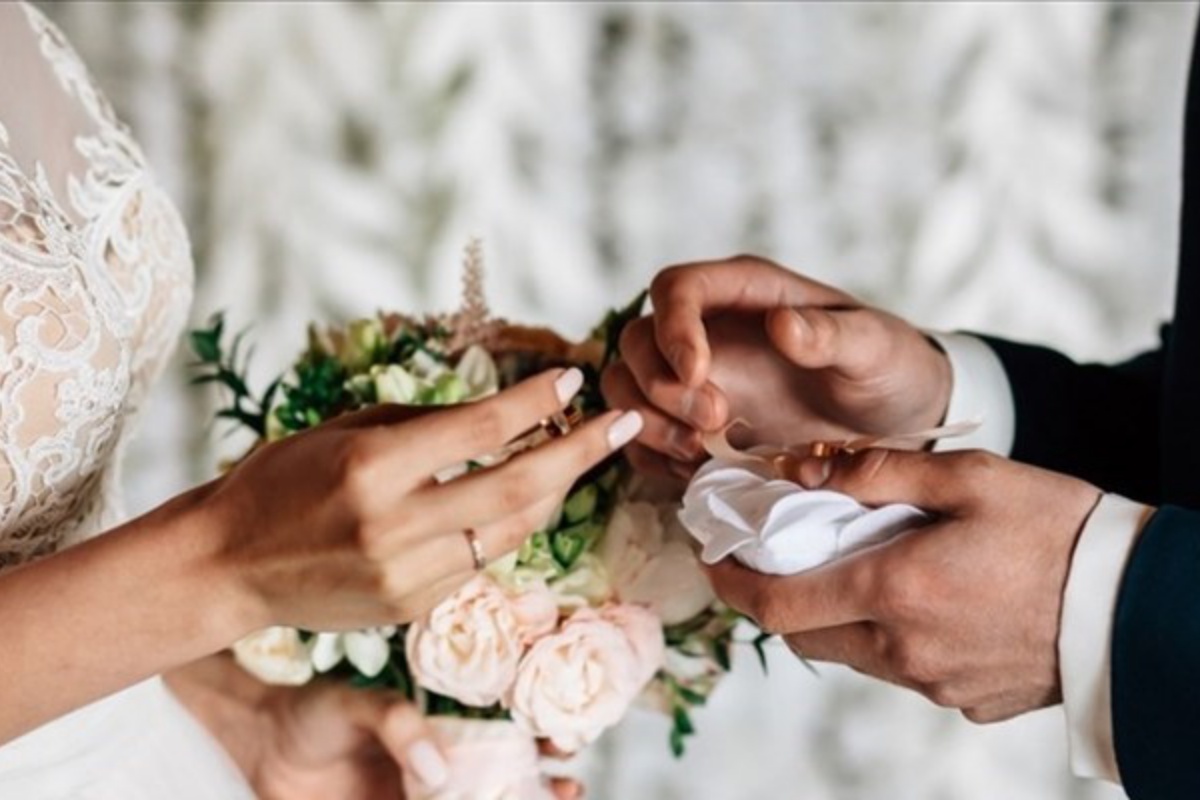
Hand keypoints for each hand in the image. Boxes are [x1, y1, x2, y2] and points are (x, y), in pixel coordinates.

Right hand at [197, 368, 641, 634]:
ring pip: (513, 531)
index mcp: (375, 468)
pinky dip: (504, 527)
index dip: (537, 402)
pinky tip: (512, 501)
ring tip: (576, 457)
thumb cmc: (282, 481)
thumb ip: (424, 424)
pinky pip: (481, 562)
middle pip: (519, 487)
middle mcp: (397, 526)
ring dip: (552, 491)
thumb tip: (499, 414)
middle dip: (581, 453)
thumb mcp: (344, 430)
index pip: (482, 428)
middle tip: (622, 424)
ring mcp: (409, 577)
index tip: (574, 381)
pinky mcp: (413, 608)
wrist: (230, 567)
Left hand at [257, 684, 584, 799]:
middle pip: (513, 777)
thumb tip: (436, 770)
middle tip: (568, 787)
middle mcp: (446, 764)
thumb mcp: (355, 701)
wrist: (259, 747)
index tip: (565, 741)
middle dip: (551, 783)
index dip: (546, 734)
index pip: (511, 728)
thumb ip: (397, 723)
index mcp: (446, 724)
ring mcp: (426, 799)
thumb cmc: (311, 713)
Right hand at [602, 255, 950, 479]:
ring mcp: (696, 378)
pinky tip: (696, 470)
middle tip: (715, 423)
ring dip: (648, 423)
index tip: (699, 374)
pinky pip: (643, 436)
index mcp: (745, 292)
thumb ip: (832, 335)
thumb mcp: (875, 348)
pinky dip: (655, 456)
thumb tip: (782, 326)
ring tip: (700, 451)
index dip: (673, 328)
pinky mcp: (691, 424)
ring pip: (628, 387)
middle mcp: (708, 329)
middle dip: (661, 385)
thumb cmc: (886, 369)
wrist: (892, 421)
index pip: (677, 288)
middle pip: (639, 341)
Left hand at [709, 448, 1100, 722]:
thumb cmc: (1055, 529)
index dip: (732, 583)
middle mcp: (902, 647)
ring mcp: (933, 681)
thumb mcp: (969, 477)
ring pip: (849, 652)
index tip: (713, 557)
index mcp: (894, 589)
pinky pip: (898, 668)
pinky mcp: (964, 699)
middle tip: (775, 554)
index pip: (776, 602)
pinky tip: (912, 598)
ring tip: (849, 566)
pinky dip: (882, 634)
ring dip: (832, 612)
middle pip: (804, 631)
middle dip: (776, 595)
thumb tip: (805, 469)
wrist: (1136, 604)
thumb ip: (878, 473)